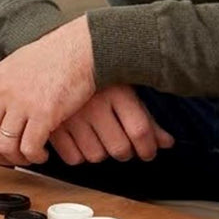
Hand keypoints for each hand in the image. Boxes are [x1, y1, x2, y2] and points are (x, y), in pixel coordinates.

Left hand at [0, 16, 96, 166]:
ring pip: (5, 146)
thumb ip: (1, 87)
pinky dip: (34, 156)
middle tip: (9, 160)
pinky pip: (29, 147)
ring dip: (17, 158)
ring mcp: (22, 103)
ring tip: (30, 156)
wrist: (79, 49)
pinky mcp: (44, 113)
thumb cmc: (54, 57)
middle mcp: (2, 93)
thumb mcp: (15, 66)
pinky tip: (42, 153)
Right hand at [49, 85, 174, 165]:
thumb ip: (146, 119)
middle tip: (122, 145)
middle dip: (125, 152)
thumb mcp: (124, 91)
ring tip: (98, 139)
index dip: (148, 148)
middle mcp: (93, 104)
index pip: (140, 131)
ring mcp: (70, 116)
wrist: (55, 61)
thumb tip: (167, 144)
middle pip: (119, 148)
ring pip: (96, 156)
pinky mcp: (51, 125)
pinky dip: (79, 155)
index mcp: (116, 91)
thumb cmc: (95, 79)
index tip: (147, 152)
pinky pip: (72, 157)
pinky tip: (79, 141)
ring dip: (101, 153)